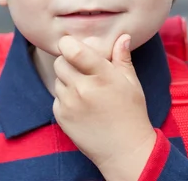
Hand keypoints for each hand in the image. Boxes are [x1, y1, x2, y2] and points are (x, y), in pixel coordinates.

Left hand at [53, 34, 156, 180]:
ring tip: (86, 90)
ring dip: (67, 79)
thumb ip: (122, 57)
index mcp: (102, 76)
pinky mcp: (61, 117)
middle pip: (59, 62)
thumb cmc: (131, 113)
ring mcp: (69, 104)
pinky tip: (81, 105)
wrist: (125, 151)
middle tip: (82, 69)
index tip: (73, 45)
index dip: (68, 44)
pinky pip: (56, 97)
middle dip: (69, 61)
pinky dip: (65, 97)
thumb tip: (122, 36)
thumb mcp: (131, 83)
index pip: (73, 50)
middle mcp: (82, 89)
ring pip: (57, 79)